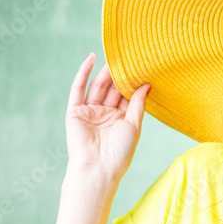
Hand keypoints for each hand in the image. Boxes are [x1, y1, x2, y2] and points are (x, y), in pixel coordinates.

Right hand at [65, 52, 148, 179]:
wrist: (98, 167)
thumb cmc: (120, 152)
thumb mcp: (134, 125)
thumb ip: (138, 104)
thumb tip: (147, 84)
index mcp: (121, 119)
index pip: (127, 96)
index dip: (132, 82)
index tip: (141, 66)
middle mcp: (105, 114)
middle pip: (112, 89)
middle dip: (119, 75)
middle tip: (127, 57)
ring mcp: (90, 111)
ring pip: (98, 87)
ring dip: (105, 72)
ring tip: (114, 56)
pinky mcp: (75, 111)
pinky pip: (78, 89)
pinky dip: (83, 73)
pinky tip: (91, 58)